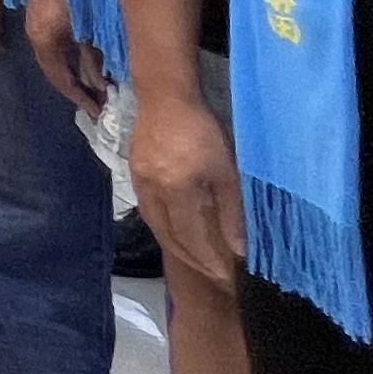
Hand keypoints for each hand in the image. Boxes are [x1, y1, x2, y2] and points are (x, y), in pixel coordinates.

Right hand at [27, 0, 107, 116]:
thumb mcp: (87, 27)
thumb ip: (94, 56)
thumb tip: (103, 83)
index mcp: (45, 42)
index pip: (61, 80)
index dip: (79, 97)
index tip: (96, 111)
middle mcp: (39, 36)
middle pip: (58, 71)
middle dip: (79, 88)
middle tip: (100, 103)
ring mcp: (41, 25)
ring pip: (61, 58)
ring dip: (80, 72)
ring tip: (100, 86)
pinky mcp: (48, 15)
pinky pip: (62, 45)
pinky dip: (77, 57)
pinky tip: (94, 61)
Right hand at [128, 84, 247, 287]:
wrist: (165, 96)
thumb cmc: (202, 130)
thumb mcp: (225, 170)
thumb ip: (231, 211)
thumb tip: (238, 248)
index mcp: (176, 190)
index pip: (191, 238)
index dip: (207, 261)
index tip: (225, 277)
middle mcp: (153, 191)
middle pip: (168, 237)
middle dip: (190, 259)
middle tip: (210, 273)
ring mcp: (139, 182)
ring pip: (154, 224)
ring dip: (174, 244)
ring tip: (194, 256)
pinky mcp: (134, 173)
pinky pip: (147, 209)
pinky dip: (163, 225)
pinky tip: (175, 226)